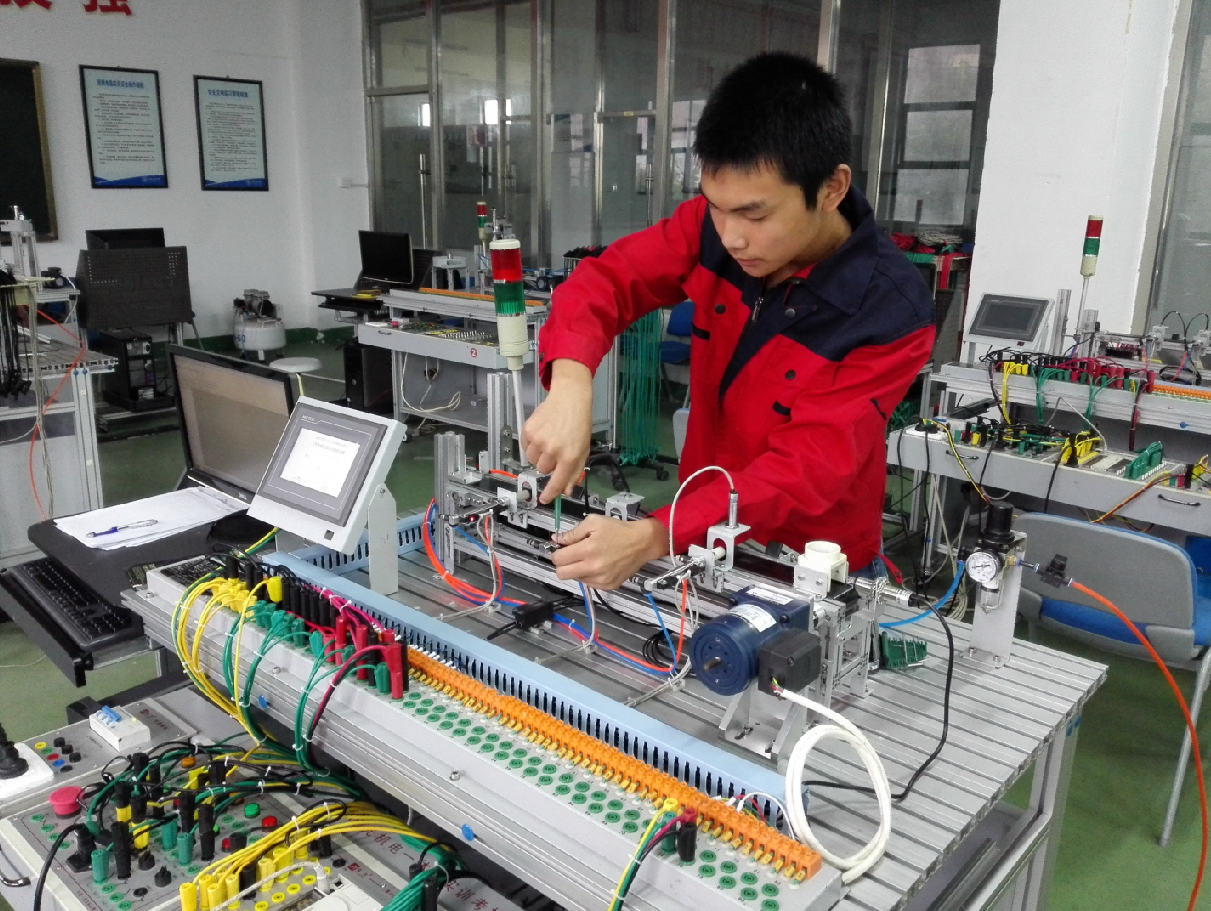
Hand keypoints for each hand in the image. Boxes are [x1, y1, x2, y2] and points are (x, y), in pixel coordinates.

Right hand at [522, 359, 593, 502]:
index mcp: (569, 457)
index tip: (544, 500)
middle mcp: (553, 450)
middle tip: (555, 450)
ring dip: (538, 454)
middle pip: (542, 470)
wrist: (570, 399)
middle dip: (548, 464)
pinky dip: (531, 444)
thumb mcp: (583, 450)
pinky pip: (525, 447)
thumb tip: (566, 491)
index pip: (557, 482)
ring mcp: (539, 440)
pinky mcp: (528, 431)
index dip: (550, 494)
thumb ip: (574, 472)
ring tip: (548, 440)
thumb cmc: (578, 424)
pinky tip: (541, 433)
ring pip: (532, 460)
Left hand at [551, 516, 668, 589]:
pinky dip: (589, 575)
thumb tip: (556, 539)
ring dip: (576, 570)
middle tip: (570, 556)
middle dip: (562, 564)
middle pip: (562, 574)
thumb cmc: (617, 529)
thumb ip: (572, 533)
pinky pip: (589, 584)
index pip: (558, 559)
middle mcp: (592, 568)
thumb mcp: (593, 522)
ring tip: (588, 559)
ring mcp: (601, 579)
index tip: (561, 549)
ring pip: (575, 579)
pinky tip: (598, 565)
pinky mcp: (608, 586)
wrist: (642, 543)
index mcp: (587, 550)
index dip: (556, 553)